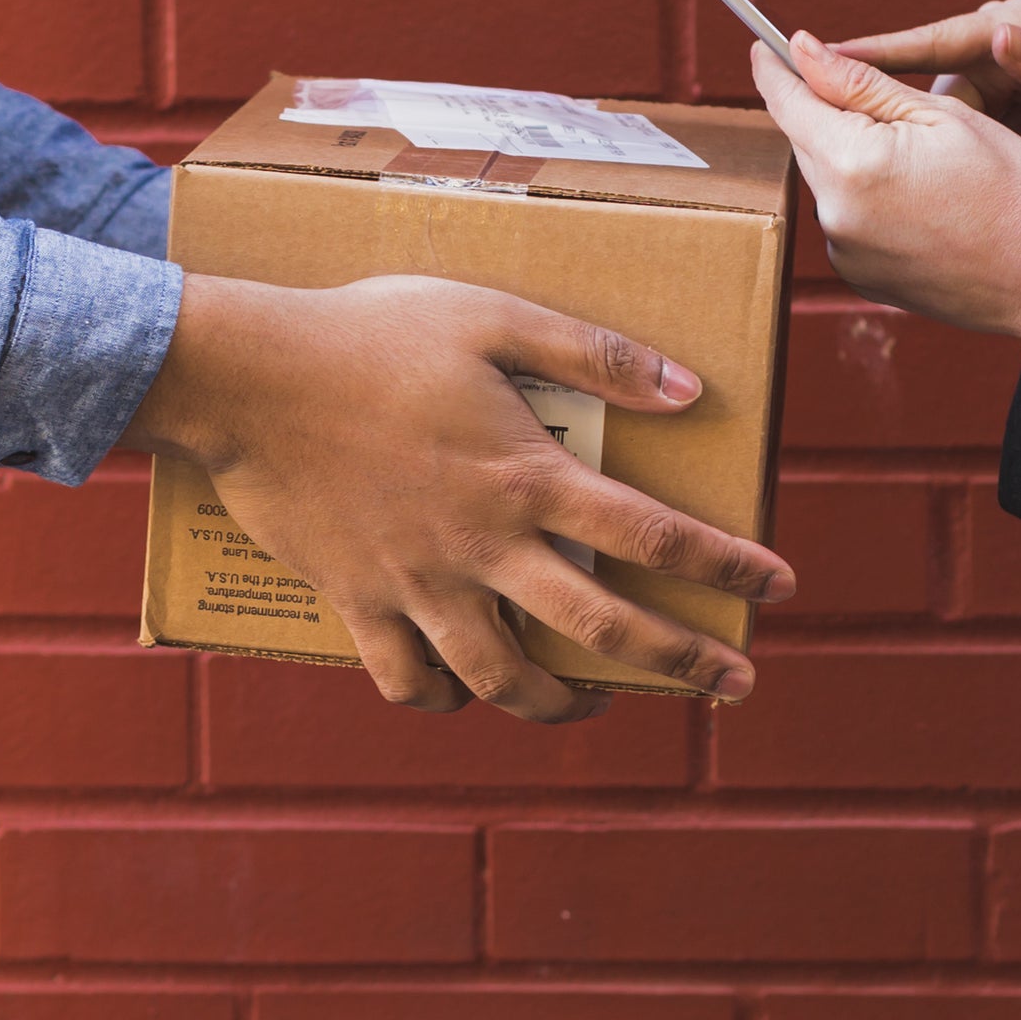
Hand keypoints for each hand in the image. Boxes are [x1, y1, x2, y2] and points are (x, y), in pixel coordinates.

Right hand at [122, 272, 795, 722]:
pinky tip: (460, 692)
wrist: (246, 377)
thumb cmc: (370, 333)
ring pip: (504, 679)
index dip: (725, 567)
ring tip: (592, 702)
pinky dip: (439, 698)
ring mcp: (419, 585)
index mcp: (528, 476)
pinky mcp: (358, 601)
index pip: (654, 537)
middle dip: (681, 664)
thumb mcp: (490, 315)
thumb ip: (592, 354)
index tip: (775, 588)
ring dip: (561, 704)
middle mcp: (484, 547)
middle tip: (731, 684)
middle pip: (603, 628)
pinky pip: (406, 679)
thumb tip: (687, 390)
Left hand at [750, 32, 1020, 339]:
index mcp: (852, 164)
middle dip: (832, 114)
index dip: (775, 69)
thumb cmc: (1015, 190)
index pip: (789, 103)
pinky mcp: (861, 277)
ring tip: (928, 165)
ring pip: (831, 181)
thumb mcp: (942, 114)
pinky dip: (871, 200)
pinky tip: (924, 202)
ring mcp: (846, 253)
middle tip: (890, 105)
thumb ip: (861, 83)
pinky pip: (849, 221)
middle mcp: (835, 215)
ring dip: (856, 159)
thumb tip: (806, 51)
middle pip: (808, 142)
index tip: (766, 46)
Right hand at [831, 0, 1020, 268]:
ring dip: (968, 153)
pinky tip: (1015, 173)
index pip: (933, 42)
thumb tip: (1002, 34)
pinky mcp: (994, 113)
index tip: (819, 60)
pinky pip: (959, 140)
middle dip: (941, 131)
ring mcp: (994, 80)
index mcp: (1015, 26)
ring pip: (940, 123)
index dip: (877, 55)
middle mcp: (998, 45)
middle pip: (928, 90)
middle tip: (984, 155)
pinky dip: (976, 162)